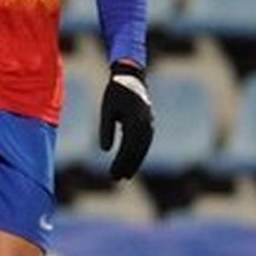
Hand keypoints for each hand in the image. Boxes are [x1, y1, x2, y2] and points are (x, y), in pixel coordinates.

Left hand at [99, 61, 152, 179]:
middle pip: (138, 151)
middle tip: (117, 178)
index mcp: (136, 121)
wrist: (131, 76)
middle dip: (128, 165)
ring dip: (135, 162)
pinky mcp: (149, 122)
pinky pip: (145, 142)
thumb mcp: (107, 109)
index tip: (113, 174)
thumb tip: (105, 150)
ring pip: (143, 148)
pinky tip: (131, 161)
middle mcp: (146, 124)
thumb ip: (106, 129)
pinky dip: (139, 153)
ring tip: (125, 175)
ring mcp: (150, 123)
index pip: (129, 148)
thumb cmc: (115, 92)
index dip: (121, 162)